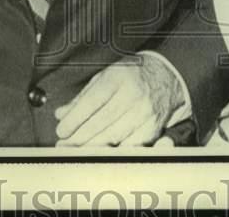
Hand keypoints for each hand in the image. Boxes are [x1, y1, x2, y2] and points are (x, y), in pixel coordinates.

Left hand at [54, 55, 182, 146]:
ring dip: (91, 146)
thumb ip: (83, 96)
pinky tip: (98, 152)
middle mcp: (133, 93)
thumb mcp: (106, 76)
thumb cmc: (131, 75)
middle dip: (78, 137)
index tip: (62, 130)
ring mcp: (145, 112)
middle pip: (101, 122)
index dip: (75, 119)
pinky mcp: (152, 128)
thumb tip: (62, 113)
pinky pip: (128, 146)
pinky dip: (111, 151)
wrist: (166, 76)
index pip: (92, 101)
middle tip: (63, 145)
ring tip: (75, 150)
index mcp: (119, 76)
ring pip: (113, 137)